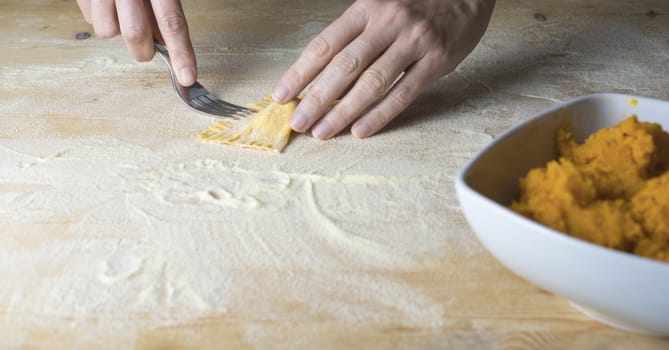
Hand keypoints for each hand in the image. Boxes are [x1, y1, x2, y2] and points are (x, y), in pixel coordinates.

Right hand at [76, 0, 196, 85]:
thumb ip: (164, 11)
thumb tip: (166, 46)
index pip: (172, 22)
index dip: (181, 53)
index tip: (187, 77)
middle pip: (136, 34)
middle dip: (143, 50)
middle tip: (148, 47)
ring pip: (108, 32)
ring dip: (118, 31)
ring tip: (122, 12)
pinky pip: (90, 20)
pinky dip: (101, 18)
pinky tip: (107, 3)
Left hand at [272, 0, 495, 138]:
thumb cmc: (418, 1)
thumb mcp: (381, 5)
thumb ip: (356, 33)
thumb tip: (323, 72)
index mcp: (366, 8)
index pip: (324, 44)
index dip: (300, 72)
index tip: (282, 95)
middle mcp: (386, 23)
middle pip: (343, 66)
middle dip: (316, 98)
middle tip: (298, 123)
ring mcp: (413, 41)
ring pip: (371, 82)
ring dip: (343, 111)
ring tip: (323, 132)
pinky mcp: (437, 60)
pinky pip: (404, 92)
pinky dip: (381, 114)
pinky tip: (362, 130)